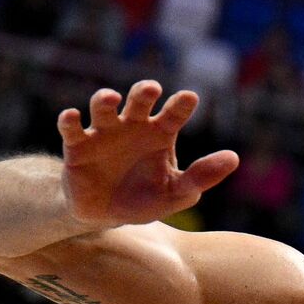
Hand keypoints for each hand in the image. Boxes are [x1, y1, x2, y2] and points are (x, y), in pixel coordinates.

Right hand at [58, 80, 238, 226]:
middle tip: (150, 89)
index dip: (180, 106)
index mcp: (159, 134)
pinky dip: (69, 121)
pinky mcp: (77, 146)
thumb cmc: (146, 198)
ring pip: (103, 108)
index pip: (173, 115)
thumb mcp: (177, 192)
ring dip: (104, 100)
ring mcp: (103, 133)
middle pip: (138, 102)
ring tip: (111, 98)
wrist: (106, 215)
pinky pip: (70, 129)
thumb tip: (233, 158)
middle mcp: (132, 127)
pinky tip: (72, 116)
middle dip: (143, 93)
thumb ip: (202, 177)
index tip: (189, 98)